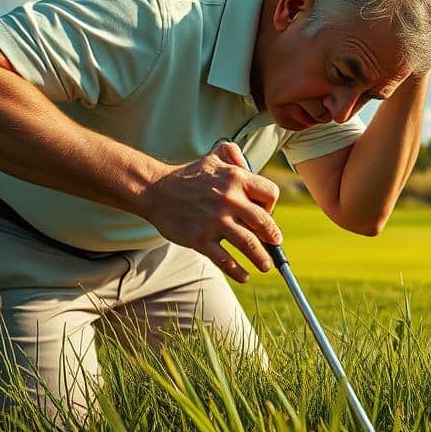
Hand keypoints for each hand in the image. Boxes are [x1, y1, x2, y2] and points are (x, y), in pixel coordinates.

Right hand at [139, 142, 281, 281]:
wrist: (155, 190)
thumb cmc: (189, 176)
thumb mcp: (213, 157)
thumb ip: (233, 155)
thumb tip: (250, 163)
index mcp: (236, 179)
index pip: (270, 195)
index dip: (271, 206)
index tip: (265, 214)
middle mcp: (228, 199)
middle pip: (264, 222)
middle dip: (273, 238)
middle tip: (275, 245)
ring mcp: (214, 221)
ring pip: (248, 244)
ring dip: (261, 258)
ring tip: (266, 266)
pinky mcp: (200, 238)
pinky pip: (224, 259)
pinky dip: (237, 271)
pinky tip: (244, 276)